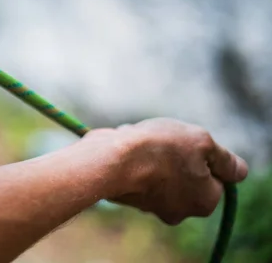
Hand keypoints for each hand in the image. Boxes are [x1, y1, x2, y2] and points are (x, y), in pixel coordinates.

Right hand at [84, 118, 248, 224]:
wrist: (111, 159)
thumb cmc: (160, 149)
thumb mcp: (203, 143)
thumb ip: (226, 158)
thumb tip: (239, 171)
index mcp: (205, 202)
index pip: (215, 175)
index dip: (204, 155)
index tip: (190, 144)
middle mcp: (180, 211)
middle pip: (187, 173)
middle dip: (177, 154)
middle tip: (166, 140)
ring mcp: (151, 205)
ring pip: (161, 170)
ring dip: (154, 152)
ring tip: (141, 140)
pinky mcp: (128, 195)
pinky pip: (138, 171)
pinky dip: (135, 157)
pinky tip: (126, 145)